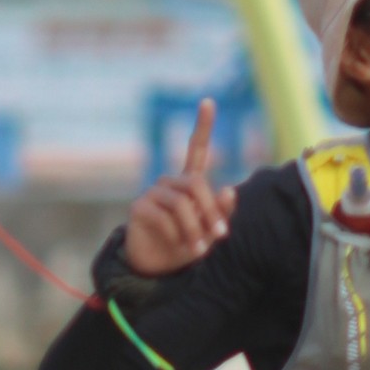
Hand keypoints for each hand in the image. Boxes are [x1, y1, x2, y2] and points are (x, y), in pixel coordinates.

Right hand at [121, 98, 237, 274]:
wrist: (157, 267)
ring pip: (182, 204)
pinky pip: (164, 217)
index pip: (196, 149)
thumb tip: (229, 191)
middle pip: (196, 184)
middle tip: (221, 235)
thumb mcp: (209, 231)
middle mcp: (170, 182)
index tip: (208, 101)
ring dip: (195, 229)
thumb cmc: (186, 245)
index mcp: (189, 183)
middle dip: (210, 211)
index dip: (202, 126)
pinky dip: (177, 234)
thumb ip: (220, 213)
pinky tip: (178, 245)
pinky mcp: (139, 207)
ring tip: (198, 249)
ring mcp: (153, 192)